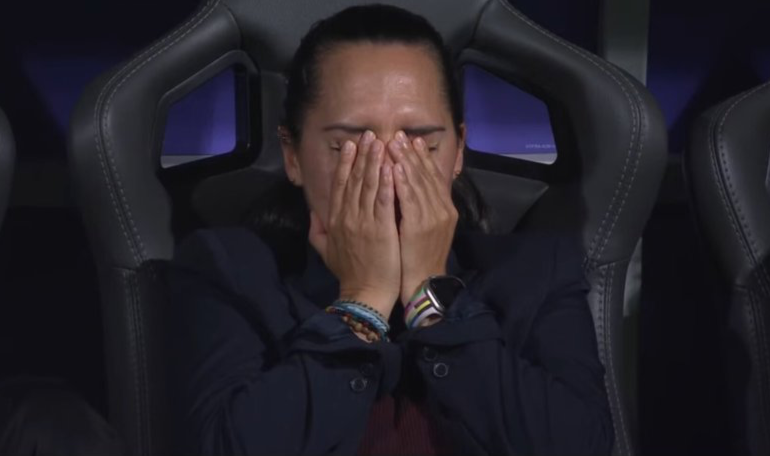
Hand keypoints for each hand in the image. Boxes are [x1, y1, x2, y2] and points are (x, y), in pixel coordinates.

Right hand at [308, 131, 400, 317]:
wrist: (364, 293)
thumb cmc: (349, 273)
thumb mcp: (326, 251)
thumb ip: (318, 231)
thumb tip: (313, 214)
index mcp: (335, 220)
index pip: (340, 185)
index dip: (345, 163)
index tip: (351, 145)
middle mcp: (347, 216)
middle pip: (354, 179)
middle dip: (362, 155)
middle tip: (369, 134)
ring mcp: (363, 221)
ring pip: (369, 185)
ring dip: (374, 161)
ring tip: (380, 141)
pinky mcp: (380, 229)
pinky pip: (383, 200)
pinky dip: (386, 182)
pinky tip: (390, 165)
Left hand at [387, 131, 457, 304]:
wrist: (423, 284)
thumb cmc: (418, 258)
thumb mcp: (426, 229)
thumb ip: (421, 208)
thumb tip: (410, 187)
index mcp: (443, 209)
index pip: (433, 176)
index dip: (422, 157)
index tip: (412, 140)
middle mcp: (441, 209)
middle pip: (426, 174)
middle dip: (411, 153)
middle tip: (399, 134)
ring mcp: (432, 217)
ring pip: (418, 182)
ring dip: (404, 160)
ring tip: (393, 143)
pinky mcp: (419, 227)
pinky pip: (409, 200)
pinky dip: (402, 182)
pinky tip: (393, 168)